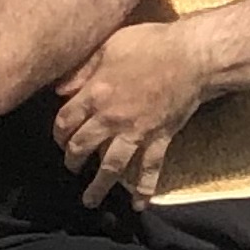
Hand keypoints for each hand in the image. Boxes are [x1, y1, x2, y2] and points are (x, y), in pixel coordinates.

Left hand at [54, 20, 209, 208]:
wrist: (192, 56)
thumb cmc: (149, 44)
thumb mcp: (108, 45)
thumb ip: (82, 69)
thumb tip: (58, 89)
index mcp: (95, 94)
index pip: (65, 121)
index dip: (58, 133)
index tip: (59, 139)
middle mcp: (112, 118)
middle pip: (82, 147)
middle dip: (72, 160)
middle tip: (70, 168)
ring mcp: (136, 132)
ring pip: (111, 166)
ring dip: (98, 185)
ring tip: (89, 201)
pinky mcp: (159, 138)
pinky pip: (151, 168)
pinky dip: (145, 189)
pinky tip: (138, 205)